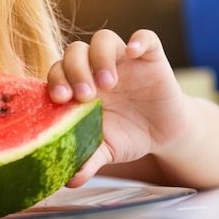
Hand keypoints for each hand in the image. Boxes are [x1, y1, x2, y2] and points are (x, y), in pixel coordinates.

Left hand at [47, 29, 189, 185]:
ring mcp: (122, 59)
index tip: (60, 99)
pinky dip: (139, 40)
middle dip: (76, 70)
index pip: (57, 71)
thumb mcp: (106, 149)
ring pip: (103, 39)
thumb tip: (69, 181)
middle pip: (75, 51)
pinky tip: (135, 52)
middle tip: (85, 96)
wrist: (162, 133)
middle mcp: (94, 67)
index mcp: (77, 85)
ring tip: (108, 83)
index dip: (56, 80)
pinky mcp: (150, 57)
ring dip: (101, 57)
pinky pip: (144, 37)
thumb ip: (87, 160)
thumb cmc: (126, 135)